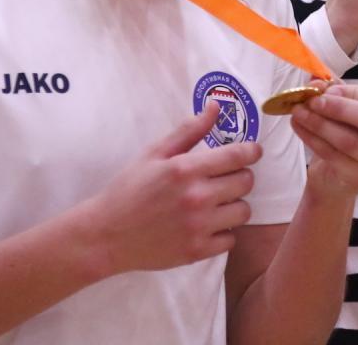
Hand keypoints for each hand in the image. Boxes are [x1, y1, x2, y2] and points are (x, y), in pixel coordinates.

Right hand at [80, 102, 261, 275]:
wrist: (105, 235)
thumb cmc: (129, 190)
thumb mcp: (154, 154)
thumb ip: (189, 130)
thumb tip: (215, 106)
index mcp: (185, 169)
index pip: (238, 156)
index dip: (252, 151)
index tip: (252, 152)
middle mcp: (197, 197)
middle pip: (246, 182)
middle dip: (240, 176)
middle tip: (225, 178)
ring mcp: (198, 227)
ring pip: (244, 211)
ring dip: (234, 205)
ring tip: (216, 203)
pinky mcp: (197, 251)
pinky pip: (231, 239)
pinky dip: (223, 232)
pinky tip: (207, 226)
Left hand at [291, 80, 357, 200]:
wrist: (338, 180)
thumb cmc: (348, 137)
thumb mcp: (345, 110)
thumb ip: (335, 92)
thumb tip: (316, 81)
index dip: (352, 91)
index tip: (326, 89)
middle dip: (339, 107)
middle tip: (312, 100)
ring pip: (351, 140)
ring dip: (320, 123)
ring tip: (299, 112)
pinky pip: (335, 156)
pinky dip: (313, 139)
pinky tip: (299, 127)